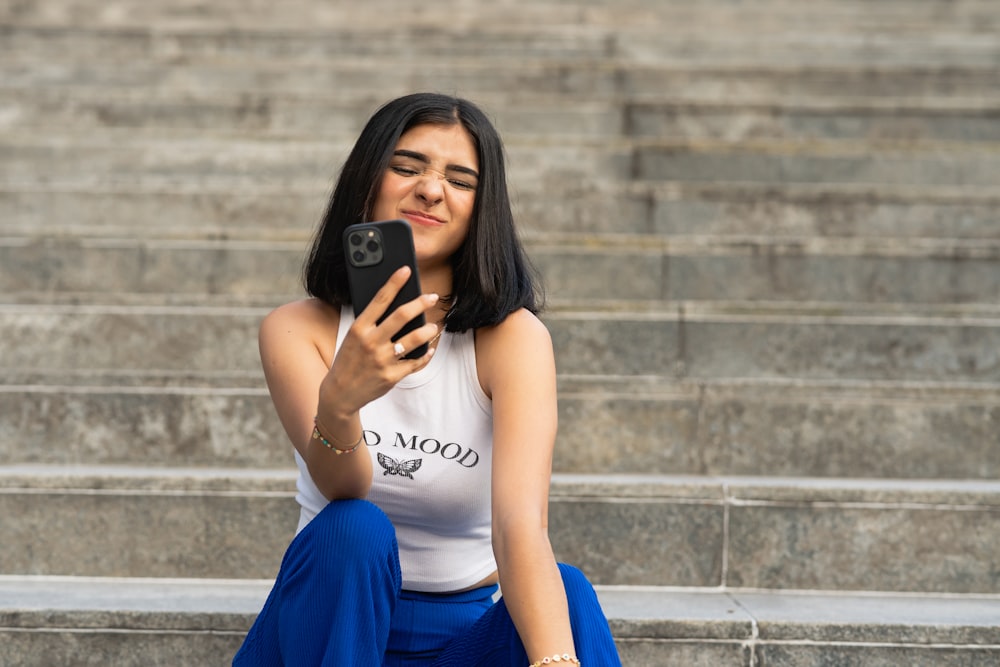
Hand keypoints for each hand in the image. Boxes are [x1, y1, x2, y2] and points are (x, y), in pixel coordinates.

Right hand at [320, 266, 439, 416]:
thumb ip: (371, 323)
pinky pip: (415, 362)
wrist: (340, 393)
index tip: (405, 270)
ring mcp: (383, 360)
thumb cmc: (349, 360)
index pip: (379, 300)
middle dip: (420, 303)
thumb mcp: (353, 337)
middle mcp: (371, 342)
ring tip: (433, 327)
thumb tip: (396, 305)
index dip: (394, 283)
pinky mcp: (392, 376)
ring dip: (428, 331)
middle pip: (401, 316)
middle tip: (432, 297)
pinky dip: (425, 354)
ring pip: (413, 339)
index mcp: (359, 328)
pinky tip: (429, 349)